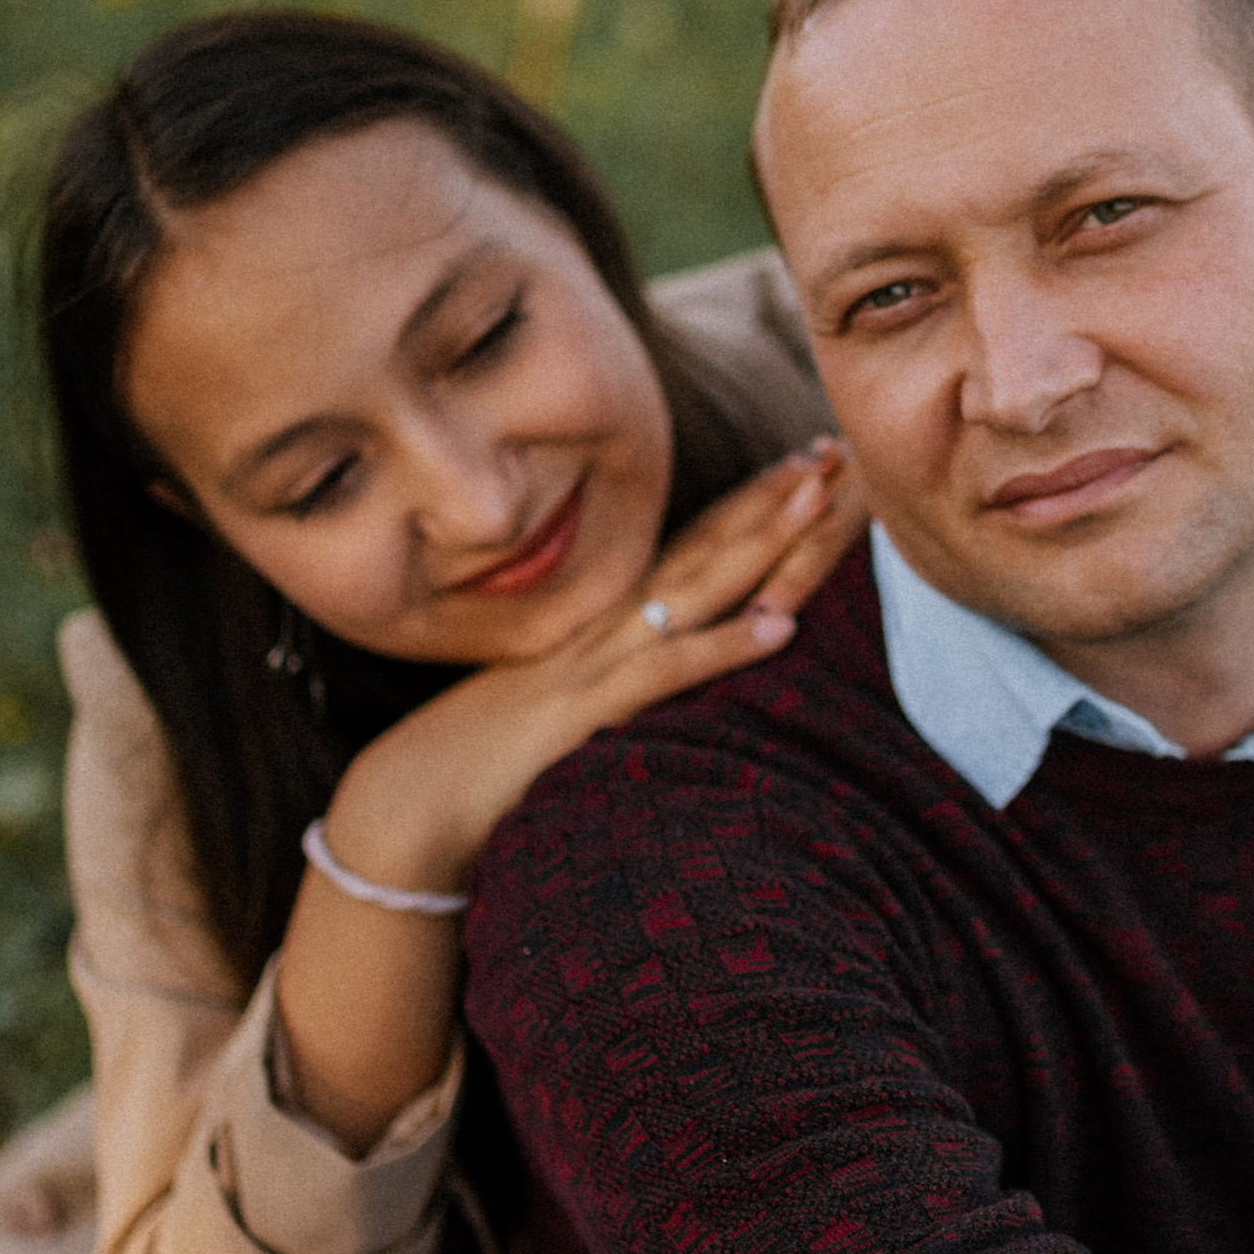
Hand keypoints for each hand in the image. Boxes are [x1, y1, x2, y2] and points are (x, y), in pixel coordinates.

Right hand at [324, 440, 866, 892]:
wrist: (411, 804)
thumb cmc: (485, 766)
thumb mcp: (565, 709)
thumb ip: (613, 684)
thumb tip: (654, 676)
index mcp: (604, 623)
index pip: (691, 547)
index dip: (752, 504)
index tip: (809, 462)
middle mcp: (607, 626)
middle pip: (708, 547)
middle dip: (776, 497)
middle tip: (842, 448)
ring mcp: (599, 661)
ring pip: (697, 587)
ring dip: (763, 541)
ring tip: (823, 496)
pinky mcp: (590, 712)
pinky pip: (667, 672)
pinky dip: (725, 647)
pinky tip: (782, 627)